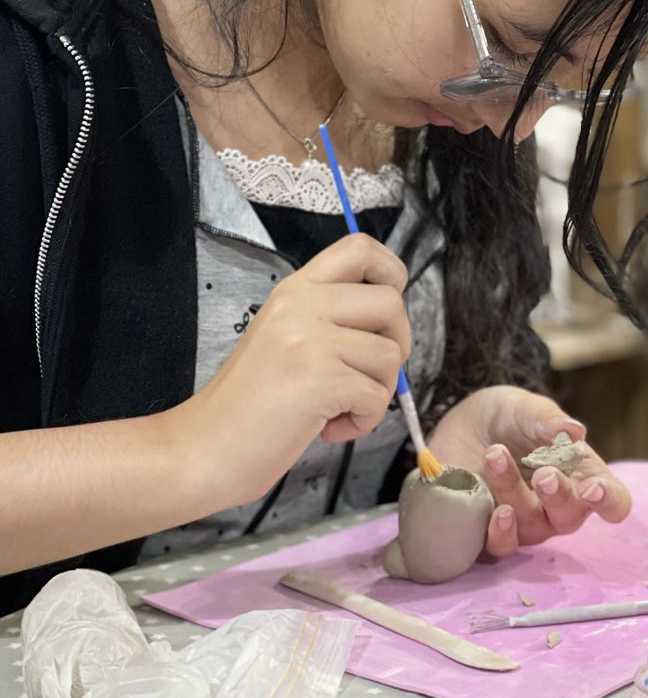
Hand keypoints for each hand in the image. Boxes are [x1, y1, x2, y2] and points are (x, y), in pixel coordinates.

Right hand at [173, 234, 409, 507]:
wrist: (201, 449)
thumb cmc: (247, 405)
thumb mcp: (283, 338)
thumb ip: (328, 319)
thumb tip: (390, 325)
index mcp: (294, 290)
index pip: (359, 247)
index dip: (390, 272)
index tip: (384, 313)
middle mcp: (301, 305)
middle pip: (391, 302)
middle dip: (396, 344)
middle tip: (365, 375)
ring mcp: (310, 341)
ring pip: (390, 355)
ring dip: (376, 391)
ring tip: (336, 408)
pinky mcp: (319, 381)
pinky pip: (377, 397)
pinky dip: (364, 421)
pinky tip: (328, 428)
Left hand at [427, 385, 631, 557]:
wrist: (461, 424)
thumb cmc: (507, 416)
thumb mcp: (524, 408)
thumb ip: (546, 419)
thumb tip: (574, 430)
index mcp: (582, 474)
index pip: (611, 501)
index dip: (608, 501)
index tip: (593, 488)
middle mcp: (558, 506)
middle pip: (570, 519)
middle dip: (559, 498)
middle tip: (543, 474)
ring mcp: (526, 522)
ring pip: (532, 528)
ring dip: (516, 496)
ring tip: (495, 456)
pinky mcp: (491, 531)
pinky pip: (501, 547)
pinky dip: (501, 533)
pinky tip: (496, 511)